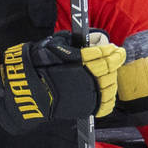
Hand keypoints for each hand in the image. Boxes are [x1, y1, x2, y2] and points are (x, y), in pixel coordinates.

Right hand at [0, 30, 125, 132]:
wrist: (29, 91)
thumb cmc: (39, 64)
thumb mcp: (54, 44)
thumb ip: (75, 42)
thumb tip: (94, 39)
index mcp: (77, 61)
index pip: (101, 55)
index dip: (110, 51)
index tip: (115, 48)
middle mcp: (84, 78)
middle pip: (108, 69)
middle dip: (115, 60)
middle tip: (118, 55)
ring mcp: (86, 94)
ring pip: (109, 85)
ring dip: (113, 77)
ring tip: (112, 71)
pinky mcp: (85, 108)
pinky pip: (105, 104)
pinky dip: (109, 97)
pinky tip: (108, 90)